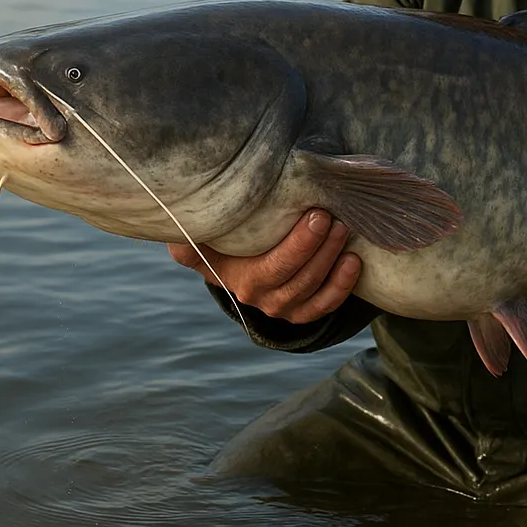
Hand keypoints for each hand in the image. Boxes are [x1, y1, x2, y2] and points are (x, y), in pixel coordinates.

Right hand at [168, 209, 361, 323]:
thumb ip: (191, 237)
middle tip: (328, 215)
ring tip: (342, 229)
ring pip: (310, 288)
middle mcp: (256, 295)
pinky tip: (353, 261)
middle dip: (313, 245)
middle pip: (290, 276)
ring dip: (330, 258)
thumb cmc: (229, 239)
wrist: (244, 262)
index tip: (308, 215)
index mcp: (233, 275)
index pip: (266, 268)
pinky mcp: (302, 311)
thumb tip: (173, 235)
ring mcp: (281, 306)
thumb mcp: (207, 237)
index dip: (294, 246)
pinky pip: (325, 305)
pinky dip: (342, 286)